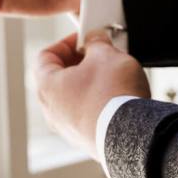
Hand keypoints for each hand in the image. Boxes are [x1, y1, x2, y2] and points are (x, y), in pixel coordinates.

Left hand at [33, 30, 150, 160]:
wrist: (132, 134)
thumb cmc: (113, 96)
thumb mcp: (106, 54)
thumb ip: (96, 41)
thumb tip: (96, 39)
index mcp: (47, 86)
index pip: (45, 56)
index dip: (66, 43)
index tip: (84, 39)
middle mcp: (51, 110)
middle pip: (59, 77)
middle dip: (80, 63)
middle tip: (100, 55)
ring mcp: (67, 128)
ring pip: (73, 97)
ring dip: (90, 83)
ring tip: (112, 76)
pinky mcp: (85, 139)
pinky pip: (86, 114)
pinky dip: (98, 103)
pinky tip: (117, 98)